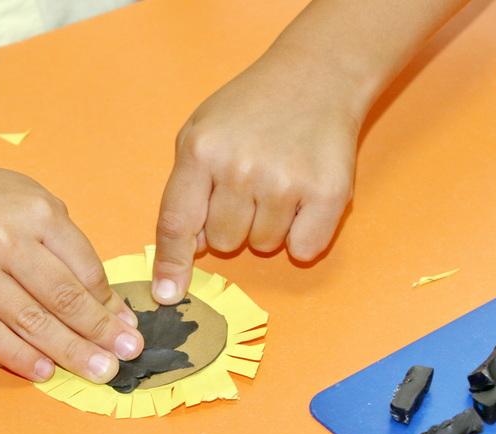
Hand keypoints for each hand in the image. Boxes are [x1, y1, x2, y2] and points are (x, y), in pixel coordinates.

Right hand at [0, 146, 142, 381]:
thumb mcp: (30, 200)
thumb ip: (67, 244)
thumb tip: (106, 300)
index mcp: (36, 213)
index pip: (85, 269)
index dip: (109, 304)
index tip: (127, 325)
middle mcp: (5, 240)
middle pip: (64, 298)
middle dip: (101, 333)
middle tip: (126, 356)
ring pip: (31, 321)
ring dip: (70, 351)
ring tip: (99, 371)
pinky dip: (19, 356)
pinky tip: (45, 371)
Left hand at [151, 51, 360, 303]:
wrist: (317, 77)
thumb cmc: (251, 109)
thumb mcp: (202, 134)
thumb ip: (187, 189)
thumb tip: (189, 249)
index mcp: (201, 151)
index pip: (176, 223)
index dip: (170, 263)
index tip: (166, 294)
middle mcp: (240, 168)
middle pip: (222, 242)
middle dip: (232, 225)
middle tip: (250, 186)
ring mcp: (285, 182)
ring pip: (263, 247)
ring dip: (268, 227)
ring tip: (278, 183)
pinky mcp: (328, 194)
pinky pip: (304, 249)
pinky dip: (303, 236)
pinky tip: (304, 199)